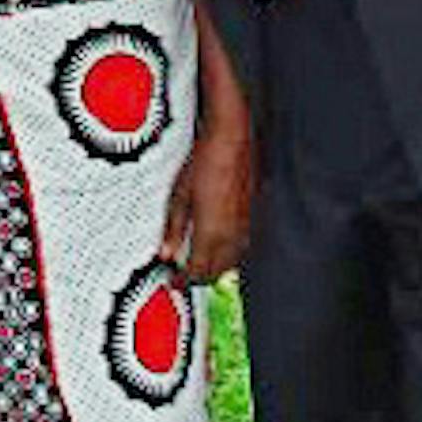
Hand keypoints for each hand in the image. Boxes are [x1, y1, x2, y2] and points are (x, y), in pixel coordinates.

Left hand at [161, 115, 252, 282]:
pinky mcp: (255, 218)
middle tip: (182, 275)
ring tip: (198, 263)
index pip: (197, 272)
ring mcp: (246, 228)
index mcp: (211, 233)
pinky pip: (242, 248)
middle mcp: (232, 236)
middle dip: (198, 278)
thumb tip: (166, 254)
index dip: (183, 281)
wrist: (234, 140)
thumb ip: (173, 228)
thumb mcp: (179, 195)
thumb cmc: (205, 162)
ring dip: (215, 268)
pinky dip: (228, 255)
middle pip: (216, 272)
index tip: (172, 282)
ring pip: (231, 263)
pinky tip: (218, 246)